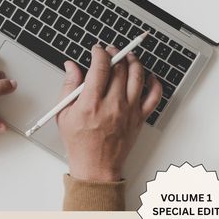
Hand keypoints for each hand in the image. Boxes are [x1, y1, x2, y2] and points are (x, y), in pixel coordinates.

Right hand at [56, 45, 161, 181]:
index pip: (101, 66)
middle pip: (120, 67)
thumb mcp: (64, 115)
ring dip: (133, 61)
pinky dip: (153, 82)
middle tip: (110, 52)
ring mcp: (129, 111)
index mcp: (91, 103)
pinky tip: (147, 77)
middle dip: (115, 53)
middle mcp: (113, 105)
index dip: (99, 53)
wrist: (96, 167)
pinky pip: (154, 95)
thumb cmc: (80, 144)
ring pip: (137, 75)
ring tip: (127, 57)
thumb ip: (68, 87)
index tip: (97, 50)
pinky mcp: (139, 118)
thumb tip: (71, 67)